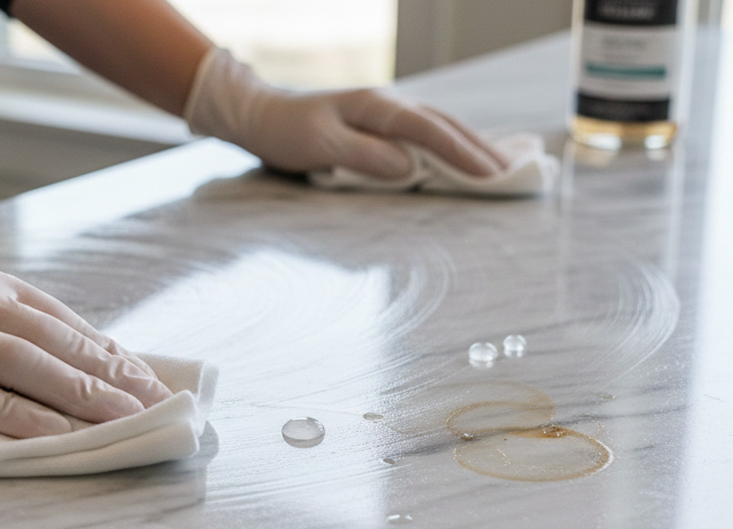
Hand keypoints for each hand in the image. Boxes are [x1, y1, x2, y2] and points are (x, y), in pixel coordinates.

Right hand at [0, 203, 170, 437]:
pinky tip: (61, 435)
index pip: (53, 314)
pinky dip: (25, 418)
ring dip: (86, 395)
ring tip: (130, 417)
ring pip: (30, 366)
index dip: (100, 343)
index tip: (138, 368)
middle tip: (156, 397)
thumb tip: (12, 345)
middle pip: (56, 338)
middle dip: (111, 371)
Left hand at [184, 49, 507, 179]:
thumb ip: (364, 155)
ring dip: (471, 145)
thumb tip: (409, 168)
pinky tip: (463, 155)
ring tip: (502, 167)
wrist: (261, 115)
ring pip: (439, 126)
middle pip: (444, 125)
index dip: (462, 153)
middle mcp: (388, 105)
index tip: (492, 175)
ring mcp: (385, 113)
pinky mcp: (379, 125)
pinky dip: (450, 144)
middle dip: (481, 149)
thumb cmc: (286, 131)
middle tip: (516, 174)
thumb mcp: (320, 144)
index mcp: (377, 107)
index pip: (430, 130)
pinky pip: (425, 133)